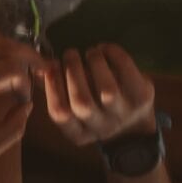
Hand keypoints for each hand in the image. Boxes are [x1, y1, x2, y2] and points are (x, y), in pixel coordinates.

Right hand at [41, 43, 157, 145]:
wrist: (135, 129)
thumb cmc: (97, 113)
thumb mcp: (76, 110)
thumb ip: (57, 90)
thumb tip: (40, 68)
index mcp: (79, 133)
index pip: (61, 114)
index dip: (53, 87)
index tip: (50, 66)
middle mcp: (101, 127)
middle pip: (82, 103)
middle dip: (73, 72)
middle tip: (70, 54)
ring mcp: (124, 114)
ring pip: (107, 91)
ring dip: (95, 64)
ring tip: (90, 52)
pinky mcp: (141, 97)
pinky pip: (127, 73)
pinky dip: (115, 55)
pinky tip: (105, 49)